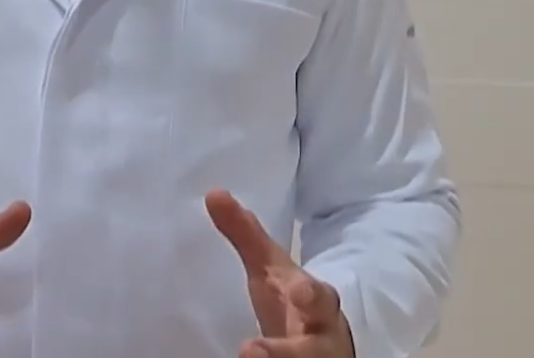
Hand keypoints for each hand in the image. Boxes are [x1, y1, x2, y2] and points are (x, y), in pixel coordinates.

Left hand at [205, 190, 354, 357]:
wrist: (317, 346)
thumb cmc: (290, 301)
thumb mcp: (269, 268)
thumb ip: (245, 234)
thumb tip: (212, 192)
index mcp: (318, 304)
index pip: (322, 299)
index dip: (313, 297)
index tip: (298, 293)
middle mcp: (320, 338)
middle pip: (313, 349)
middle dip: (289, 351)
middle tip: (251, 350)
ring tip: (246, 354)